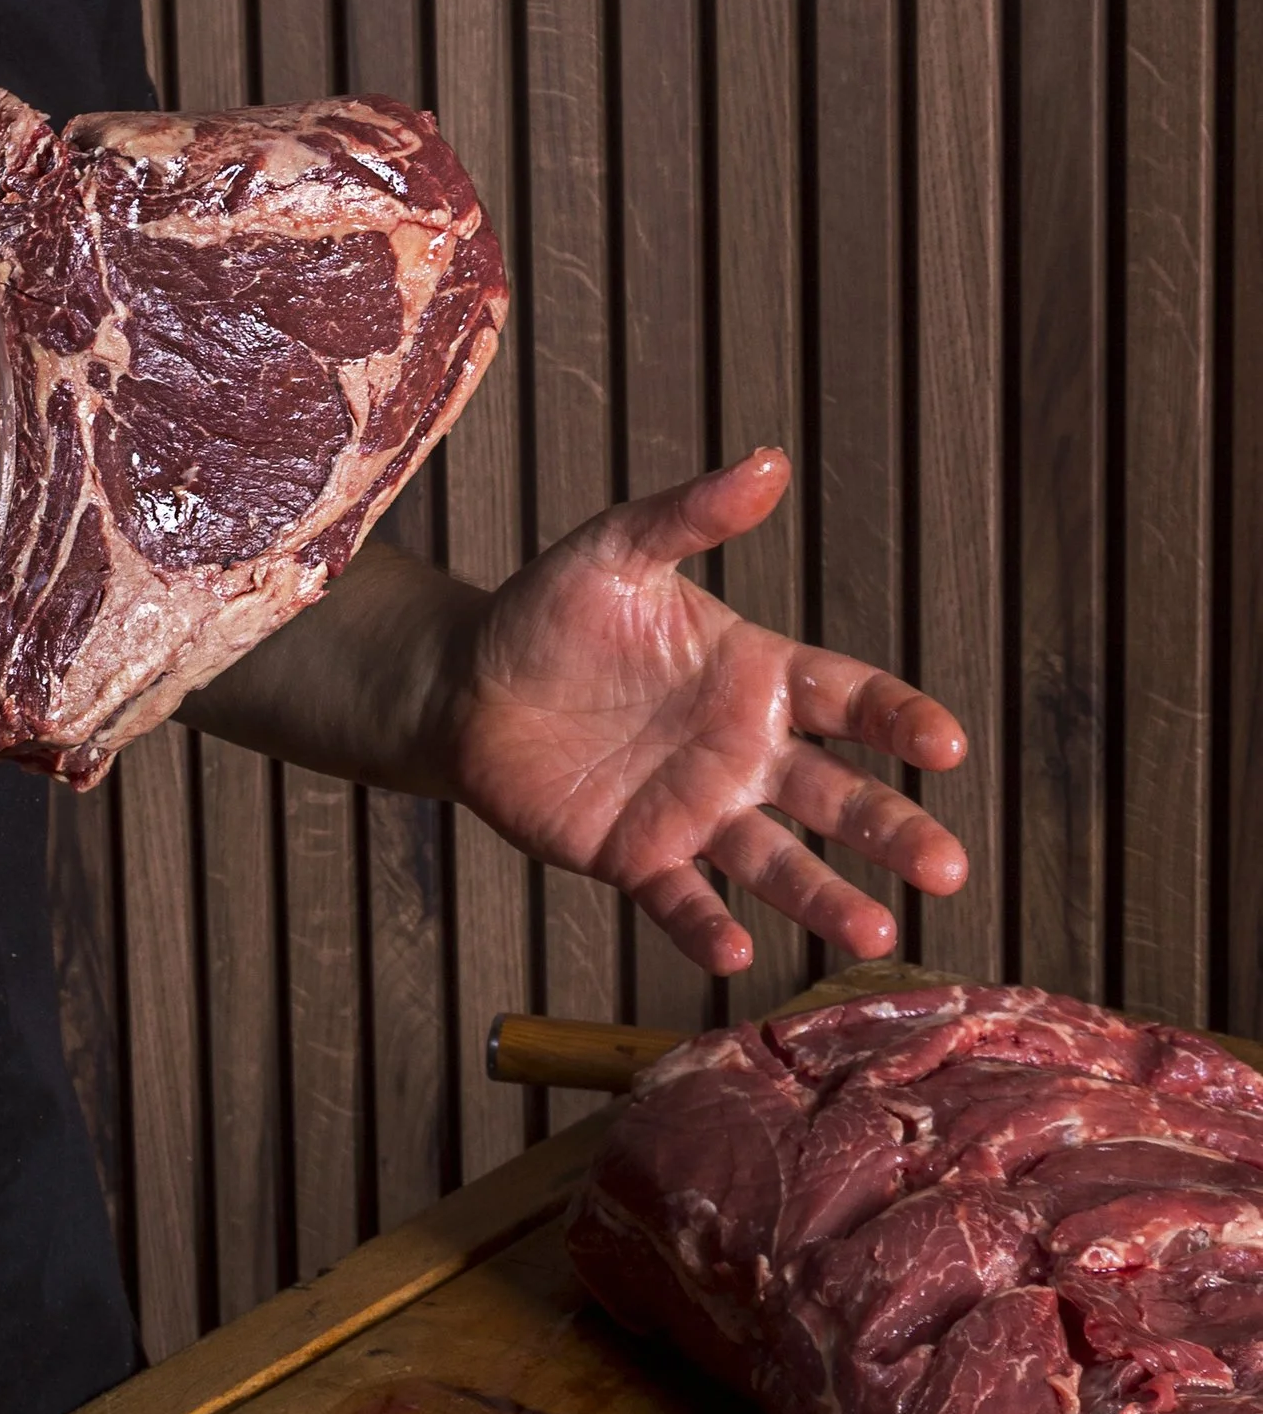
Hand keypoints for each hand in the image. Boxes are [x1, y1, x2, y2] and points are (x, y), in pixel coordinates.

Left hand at [435, 448, 966, 974]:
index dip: (900, 721)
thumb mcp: (617, 551)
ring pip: (779, 862)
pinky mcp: (638, 857)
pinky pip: (681, 899)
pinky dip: (708, 927)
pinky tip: (735, 954)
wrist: (465, 685)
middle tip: (948, 866)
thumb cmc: (549, 612)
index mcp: (757, 674)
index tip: (945, 746)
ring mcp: (697, 811)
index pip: (852, 699)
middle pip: (839, 796)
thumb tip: (769, 460)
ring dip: (828, 898)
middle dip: (895, 829)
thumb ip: (690, 516)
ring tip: (878, 935)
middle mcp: (744, 751)